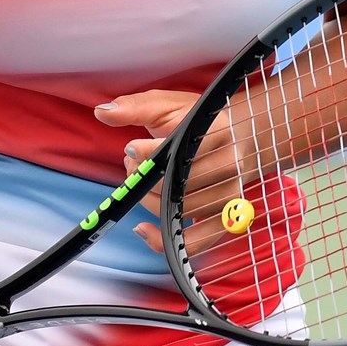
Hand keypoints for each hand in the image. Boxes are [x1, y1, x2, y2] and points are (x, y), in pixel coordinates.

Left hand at [95, 88, 262, 264]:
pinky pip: (196, 240)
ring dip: (148, 200)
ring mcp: (230, 194)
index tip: (131, 148)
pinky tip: (144, 231)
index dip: (146, 153)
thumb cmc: (200, 121)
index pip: (177, 149)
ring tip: (143, 182)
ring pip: (179, 209)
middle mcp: (229, 164)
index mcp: (216, 131)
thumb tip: (102, 112)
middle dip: (143, 177)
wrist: (243, 137)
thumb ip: (135, 107)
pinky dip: (166, 240)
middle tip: (133, 165)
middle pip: (175, 183)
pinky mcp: (226, 218)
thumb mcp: (169, 105)